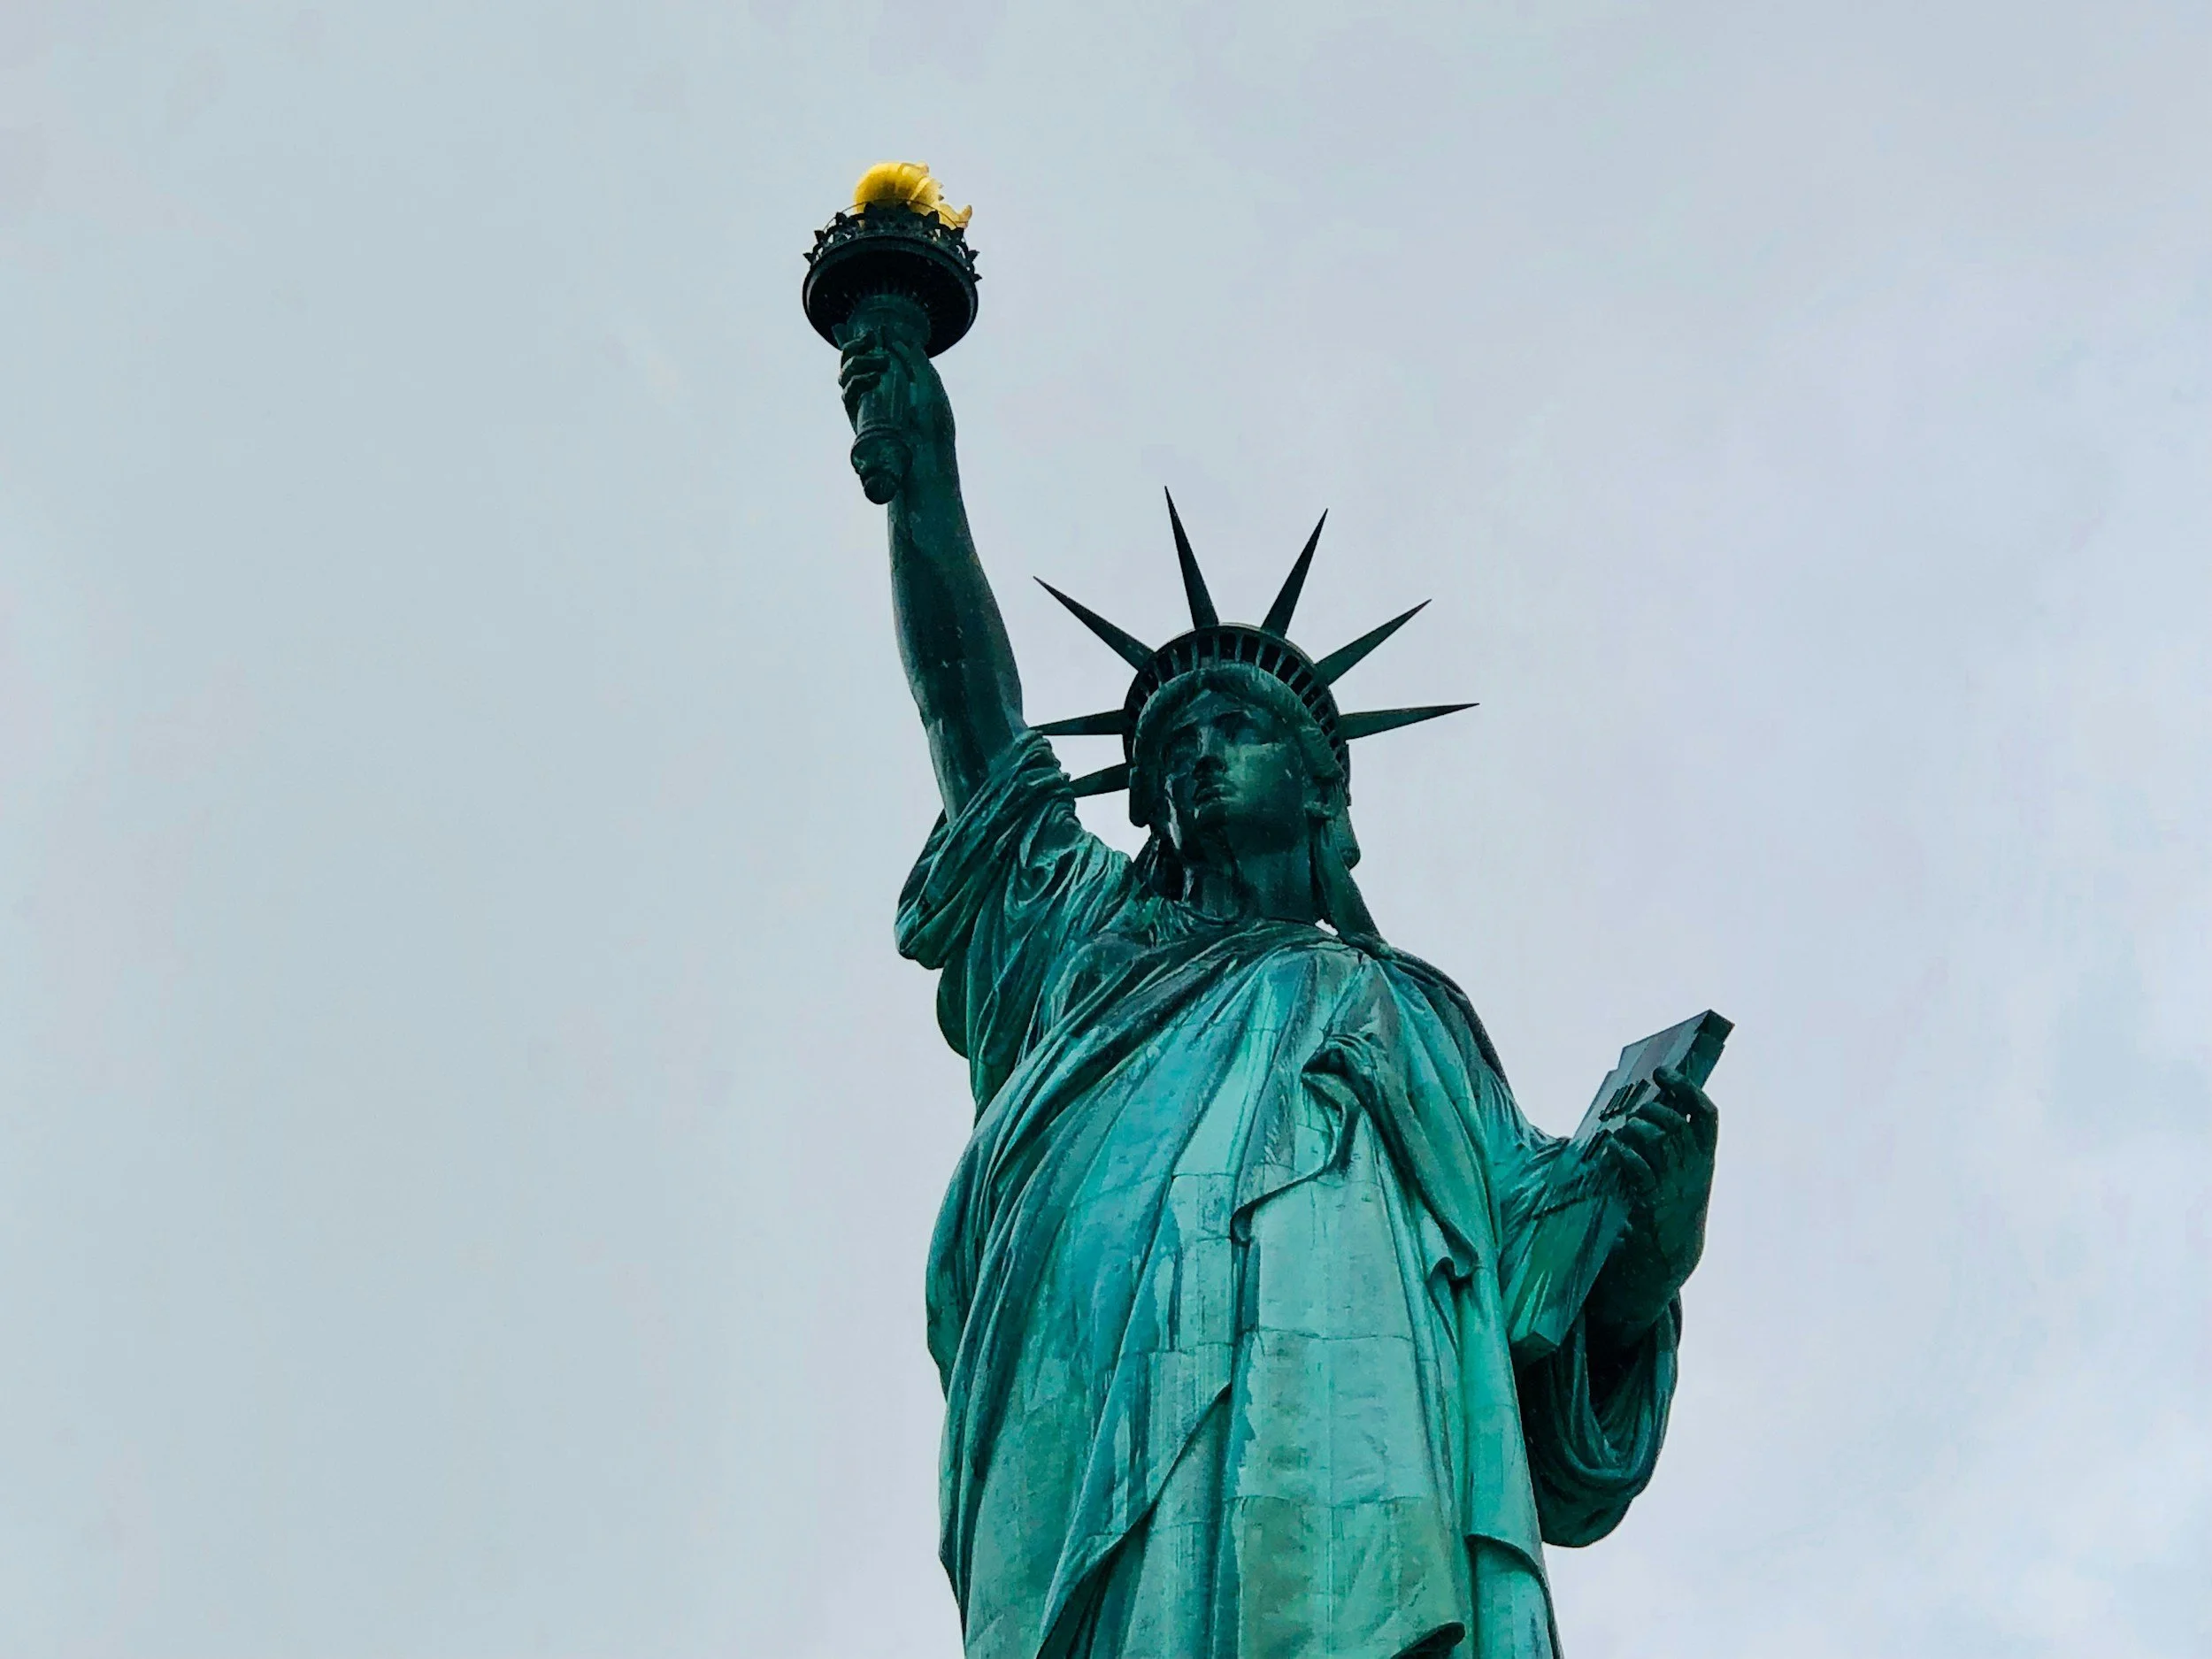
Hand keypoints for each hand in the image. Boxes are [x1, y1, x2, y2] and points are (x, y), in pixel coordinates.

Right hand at [837, 330, 955, 457]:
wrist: (927, 455)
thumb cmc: (933, 423)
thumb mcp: (928, 383)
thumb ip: (914, 357)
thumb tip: (894, 335)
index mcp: (893, 380)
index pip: (872, 355)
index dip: (863, 340)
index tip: (873, 330)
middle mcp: (875, 390)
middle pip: (852, 360)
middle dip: (856, 344)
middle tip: (871, 337)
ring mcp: (864, 403)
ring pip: (845, 372)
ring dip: (858, 359)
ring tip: (880, 362)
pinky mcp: (857, 417)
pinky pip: (847, 392)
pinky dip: (857, 380)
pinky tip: (874, 379)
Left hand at [1588, 1065, 1719, 1339]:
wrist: (1670, 1256)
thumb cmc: (1670, 1206)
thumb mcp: (1681, 1173)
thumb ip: (1672, 1143)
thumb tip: (1647, 1105)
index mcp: (1705, 1158)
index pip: (1707, 1114)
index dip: (1687, 1088)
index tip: (1663, 1071)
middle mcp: (1694, 1169)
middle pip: (1677, 1124)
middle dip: (1653, 1110)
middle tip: (1637, 1111)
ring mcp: (1675, 1186)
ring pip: (1657, 1141)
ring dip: (1634, 1129)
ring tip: (1622, 1131)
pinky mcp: (1653, 1202)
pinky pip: (1638, 1168)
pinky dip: (1623, 1152)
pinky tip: (1612, 1149)